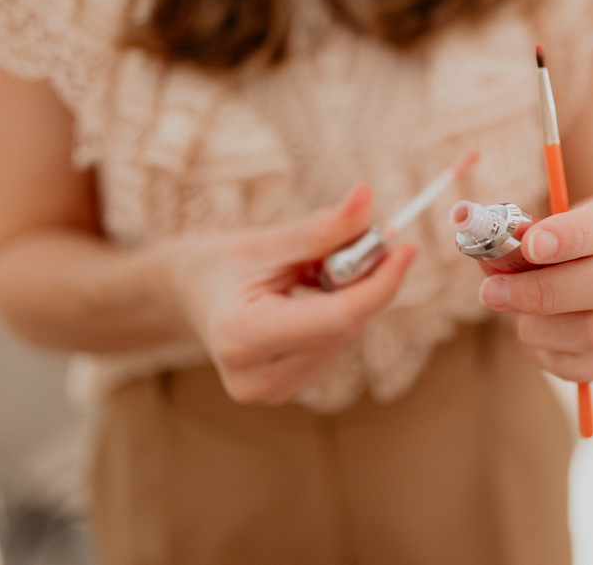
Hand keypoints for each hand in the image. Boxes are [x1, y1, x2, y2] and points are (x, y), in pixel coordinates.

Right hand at [163, 184, 415, 404]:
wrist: (185, 295)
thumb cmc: (219, 264)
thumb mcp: (265, 241)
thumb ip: (320, 229)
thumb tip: (368, 200)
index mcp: (242, 338)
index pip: (336, 319)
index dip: (379, 284)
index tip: (406, 248)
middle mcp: (256, 379)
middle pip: (346, 328)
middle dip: (367, 282)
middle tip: (367, 239)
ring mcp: (271, 392)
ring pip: (346, 337)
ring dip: (352, 297)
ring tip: (311, 271)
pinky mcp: (285, 391)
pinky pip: (336, 346)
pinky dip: (339, 314)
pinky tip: (309, 298)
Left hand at [477, 197, 592, 381]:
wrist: (592, 278)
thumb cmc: (559, 255)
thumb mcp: (541, 235)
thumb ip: (515, 244)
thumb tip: (488, 257)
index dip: (568, 236)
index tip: (530, 245)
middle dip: (544, 292)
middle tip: (493, 293)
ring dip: (540, 328)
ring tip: (519, 318)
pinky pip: (585, 367)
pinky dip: (548, 355)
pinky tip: (538, 338)